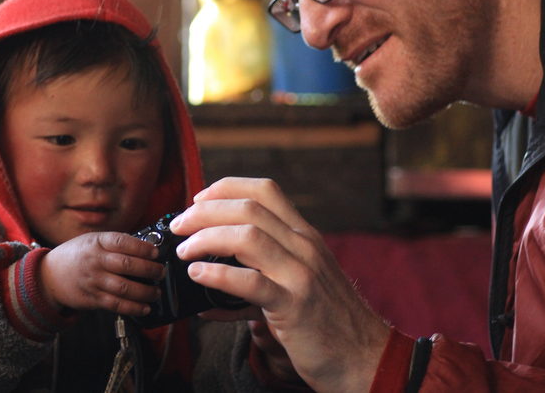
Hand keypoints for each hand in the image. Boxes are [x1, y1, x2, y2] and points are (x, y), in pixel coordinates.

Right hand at [40, 231, 163, 315]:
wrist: (50, 275)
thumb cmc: (77, 254)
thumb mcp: (93, 240)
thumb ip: (115, 244)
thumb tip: (146, 247)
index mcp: (97, 242)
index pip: (122, 242)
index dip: (142, 248)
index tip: (156, 253)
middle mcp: (95, 261)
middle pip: (126, 265)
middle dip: (149, 270)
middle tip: (160, 272)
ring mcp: (93, 281)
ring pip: (123, 287)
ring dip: (145, 292)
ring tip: (156, 292)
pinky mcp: (92, 298)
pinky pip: (115, 304)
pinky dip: (133, 307)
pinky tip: (145, 307)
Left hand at [170, 177, 389, 392]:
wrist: (366, 357)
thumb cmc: (327, 322)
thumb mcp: (298, 282)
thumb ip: (257, 272)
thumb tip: (205, 276)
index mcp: (305, 236)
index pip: (265, 190)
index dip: (226, 188)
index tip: (198, 200)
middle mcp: (304, 247)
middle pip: (248, 208)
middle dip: (204, 211)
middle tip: (179, 225)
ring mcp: (301, 274)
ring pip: (247, 237)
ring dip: (206, 238)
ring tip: (184, 251)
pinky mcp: (295, 306)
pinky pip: (250, 283)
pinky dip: (217, 276)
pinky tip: (199, 276)